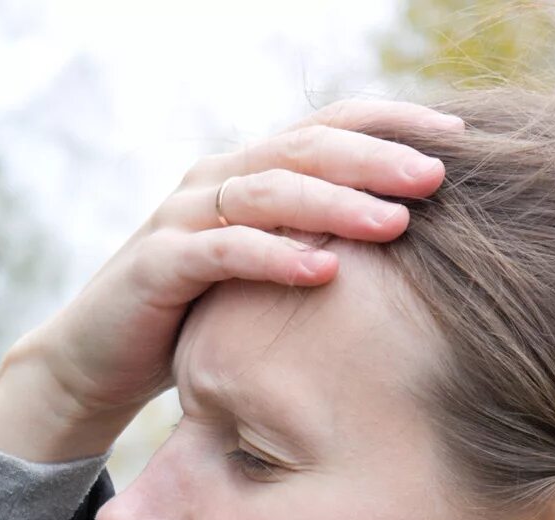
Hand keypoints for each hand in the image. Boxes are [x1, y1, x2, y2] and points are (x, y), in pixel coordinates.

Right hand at [0, 98, 465, 460]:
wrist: (94, 363)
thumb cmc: (192, 322)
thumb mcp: (262, 276)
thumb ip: (314, 243)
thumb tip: (411, 238)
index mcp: (246, 172)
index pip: (327, 126)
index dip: (392, 122)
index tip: (460, 136)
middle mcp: (214, 181)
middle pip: (304, 147)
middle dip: (376, 157)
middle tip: (438, 173)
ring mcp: (181, 219)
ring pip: (267, 190)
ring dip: (335, 203)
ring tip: (395, 221)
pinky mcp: (156, 266)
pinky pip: (222, 250)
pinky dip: (273, 256)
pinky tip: (322, 269)